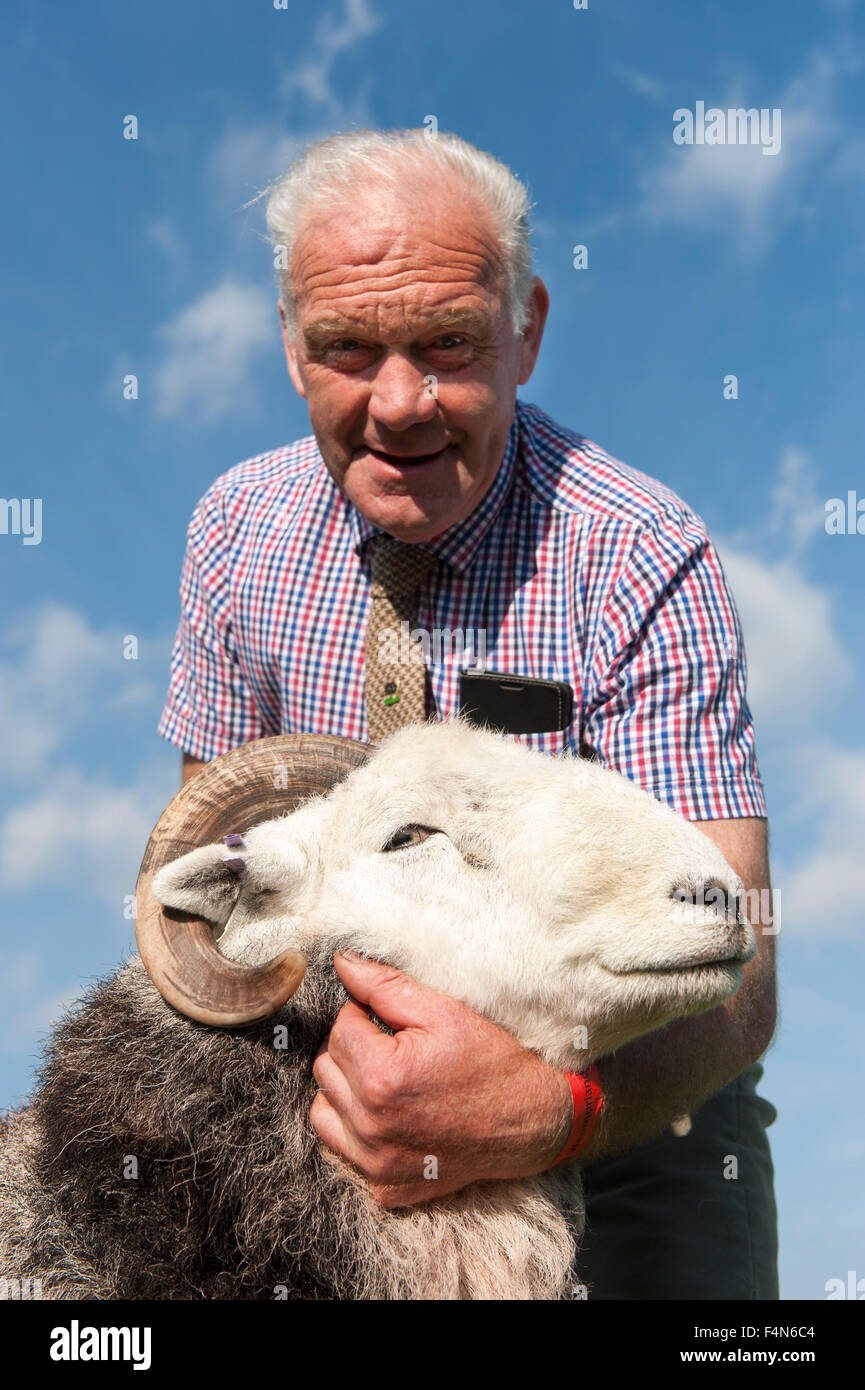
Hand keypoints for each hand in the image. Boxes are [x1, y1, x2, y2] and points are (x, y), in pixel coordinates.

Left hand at [309, 951, 573, 1206]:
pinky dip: (355, 1130)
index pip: (340, 1029)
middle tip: (390, 1046)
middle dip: (352, 1049)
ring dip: (344, 1089)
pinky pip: (343, 1150)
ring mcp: (375, 1162)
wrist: (529, 1123)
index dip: (364, 1015)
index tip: (390, 1020)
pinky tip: (388, 1115)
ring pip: (322, 1111)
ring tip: (382, 1079)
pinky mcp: (383, 1186)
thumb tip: (342, 962)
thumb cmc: (489, 1062)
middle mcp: (371, 1125)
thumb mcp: (442, 1012)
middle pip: (326, 1069)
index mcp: (382, 1076)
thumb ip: (385, 985)